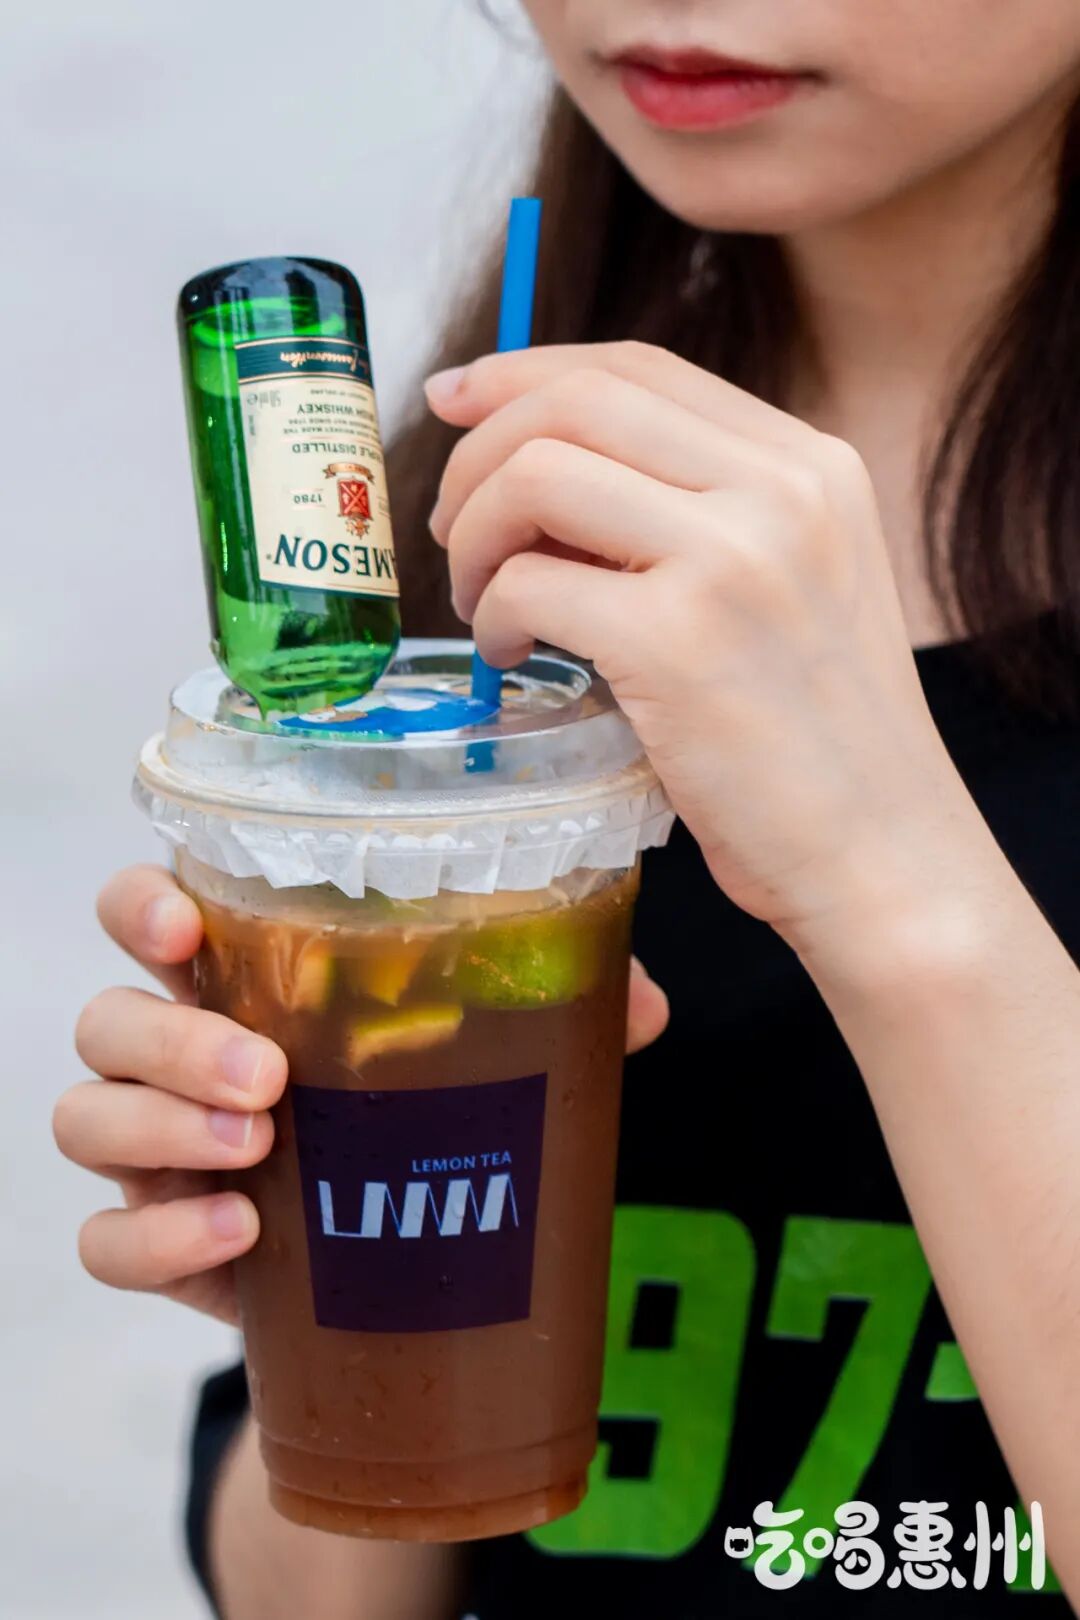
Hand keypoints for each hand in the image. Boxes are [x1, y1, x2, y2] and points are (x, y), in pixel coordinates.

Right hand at [56, 867, 669, 1322]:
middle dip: (172, 1040)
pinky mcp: (161, 1242)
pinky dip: (159, 1237)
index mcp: (240, 980)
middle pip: (107, 1019)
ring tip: (259, 1151)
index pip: (146, 912)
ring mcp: (156, 1150)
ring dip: (161, 1132)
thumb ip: (555, 1009)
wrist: (383, 1273)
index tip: (188, 926)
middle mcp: (176, 1053)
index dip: (144, 907)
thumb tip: (641, 1004)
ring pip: (87, 1118)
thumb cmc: (414, 1122)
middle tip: (268, 1076)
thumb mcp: (483, 1056)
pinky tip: (239, 1236)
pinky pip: (106, 1242)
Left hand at [426, 342, 987, 968]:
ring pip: (536, 473)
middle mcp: (782, 489)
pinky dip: (493, 616)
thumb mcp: (794, 586)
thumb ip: (699, 516)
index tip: (457, 402)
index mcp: (812, 464)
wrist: (882, 855)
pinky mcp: (678, 640)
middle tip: (449, 527)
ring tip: (483, 602)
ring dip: (474, 534)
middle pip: (574, 401)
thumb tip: (540, 477)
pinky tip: (511, 656)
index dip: (525, 371)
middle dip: (477, 453)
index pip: (637, 367)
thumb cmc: (821, 743)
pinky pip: (529, 583)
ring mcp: (733, 558)